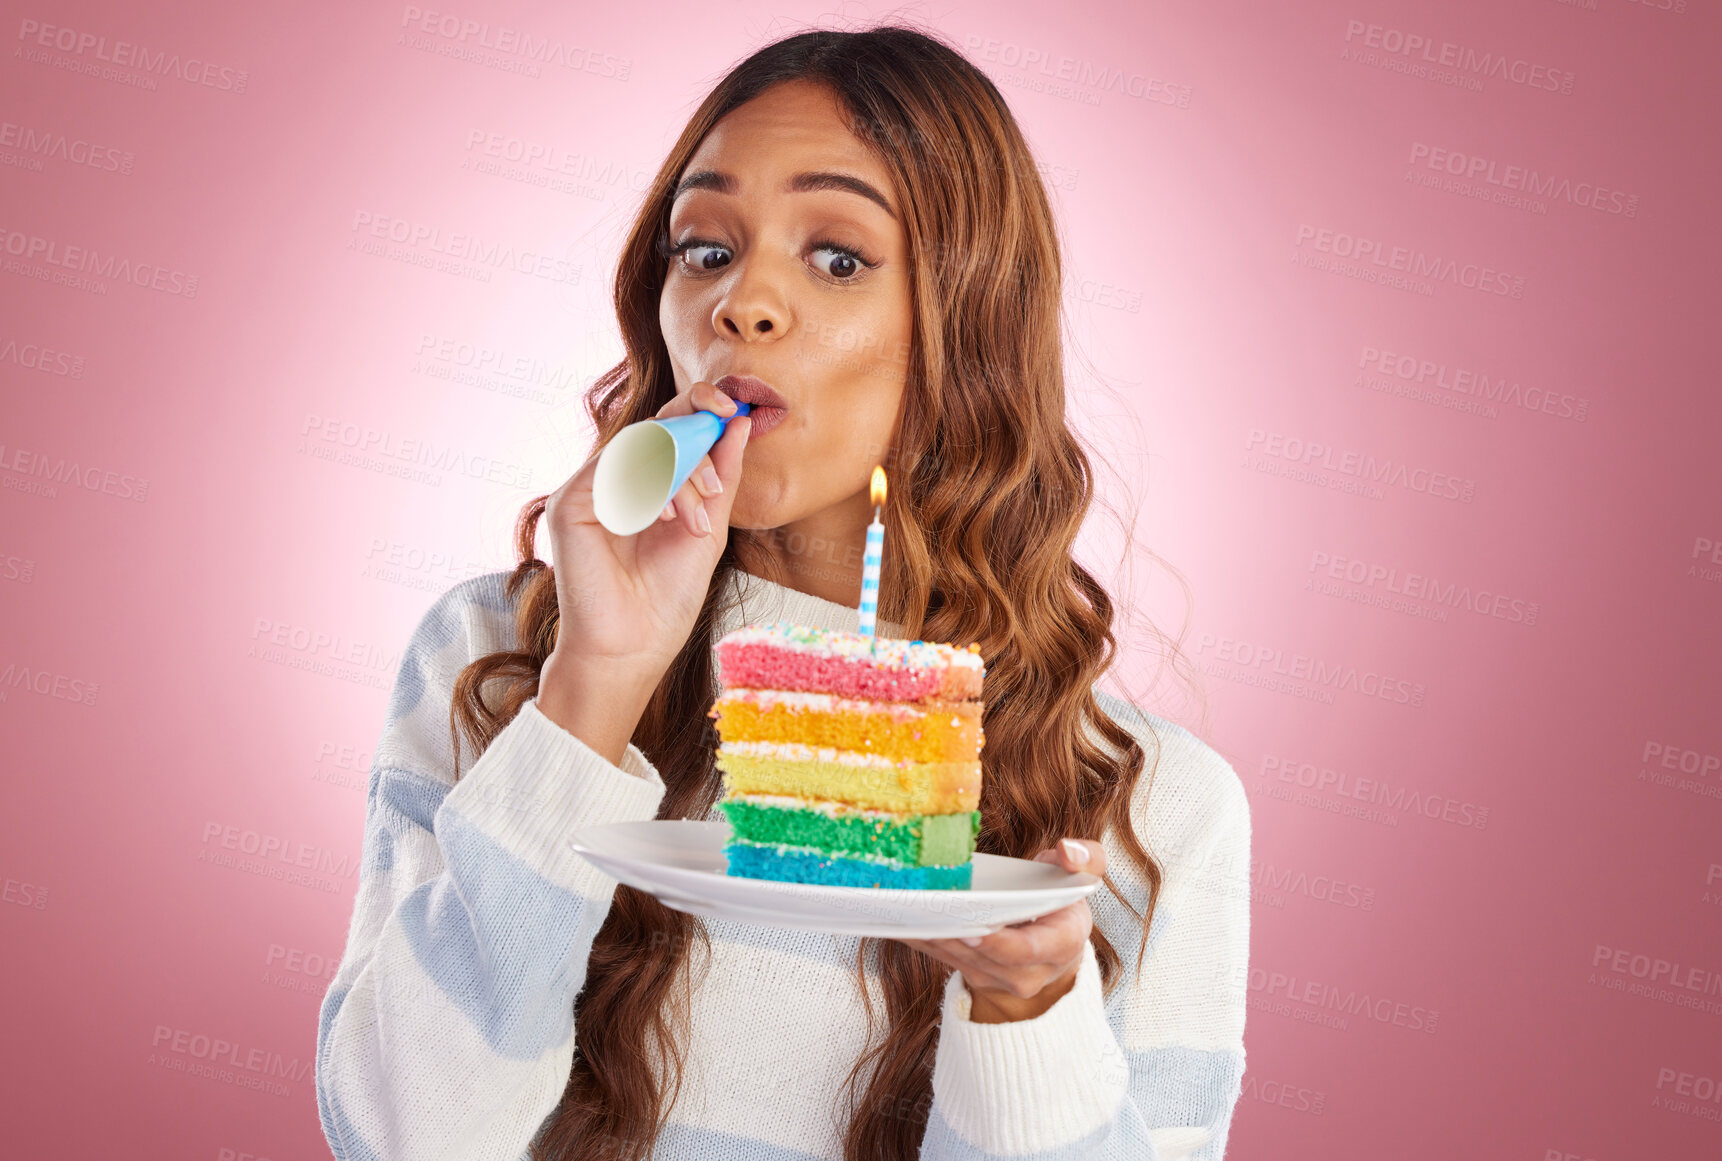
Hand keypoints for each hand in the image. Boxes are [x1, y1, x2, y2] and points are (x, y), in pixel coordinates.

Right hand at [541, 381, 750, 679]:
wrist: (634, 649)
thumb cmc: (667, 600)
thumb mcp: (708, 529)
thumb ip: (722, 476)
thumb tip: (737, 422)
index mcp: (645, 483)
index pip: (669, 424)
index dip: (698, 404)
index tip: (733, 408)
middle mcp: (614, 480)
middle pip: (656, 426)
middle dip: (694, 444)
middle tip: (714, 489)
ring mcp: (589, 489)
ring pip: (639, 445)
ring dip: (679, 476)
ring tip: (696, 520)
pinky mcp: (569, 503)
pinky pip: (613, 468)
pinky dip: (647, 485)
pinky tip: (663, 517)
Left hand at [897, 838, 1103, 1023]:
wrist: (1053, 951)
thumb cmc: (1063, 905)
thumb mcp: (1083, 879)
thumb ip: (1087, 859)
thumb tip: (1067, 850)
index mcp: (1061, 946)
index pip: (1026, 950)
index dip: (997, 943)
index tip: (971, 929)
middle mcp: (1029, 973)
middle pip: (984, 958)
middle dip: (953, 936)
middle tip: (925, 911)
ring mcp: (998, 981)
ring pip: (957, 960)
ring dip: (931, 936)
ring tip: (907, 909)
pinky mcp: (972, 976)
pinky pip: (942, 959)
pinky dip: (922, 938)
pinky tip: (900, 917)